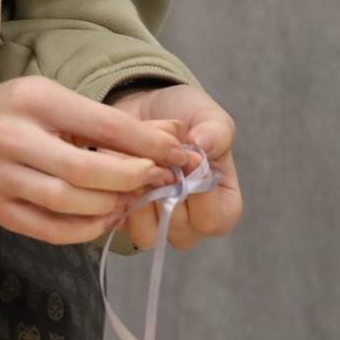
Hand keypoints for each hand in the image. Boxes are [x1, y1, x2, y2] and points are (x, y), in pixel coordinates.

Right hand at [0, 76, 182, 243]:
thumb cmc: (17, 114)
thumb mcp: (58, 100)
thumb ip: (113, 120)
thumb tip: (177, 134)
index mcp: (35, 101)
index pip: (102, 125)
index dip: (146, 144)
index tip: (177, 154)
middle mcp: (13, 139)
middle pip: (84, 170)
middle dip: (130, 178)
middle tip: (156, 180)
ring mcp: (2, 179)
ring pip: (67, 203)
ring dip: (109, 205)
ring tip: (130, 199)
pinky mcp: (0, 211)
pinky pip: (51, 231)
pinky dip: (86, 230)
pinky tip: (104, 219)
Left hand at [109, 84, 242, 250]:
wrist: (148, 107)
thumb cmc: (187, 117)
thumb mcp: (210, 118)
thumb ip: (216, 132)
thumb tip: (203, 144)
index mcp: (221, 207)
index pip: (213, 219)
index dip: (198, 191)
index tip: (189, 160)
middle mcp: (190, 226)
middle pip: (177, 228)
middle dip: (164, 186)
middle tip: (159, 154)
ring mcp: (156, 228)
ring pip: (145, 232)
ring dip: (140, 191)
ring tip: (140, 159)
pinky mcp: (124, 221)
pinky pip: (118, 220)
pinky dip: (118, 191)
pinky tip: (121, 166)